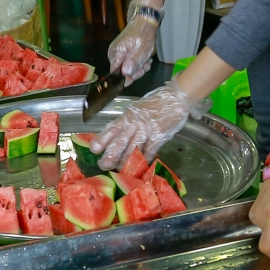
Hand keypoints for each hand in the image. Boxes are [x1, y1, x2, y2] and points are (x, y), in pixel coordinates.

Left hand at [92, 78, 208, 168]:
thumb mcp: (138, 109)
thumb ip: (128, 122)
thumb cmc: (155, 104)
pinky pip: (149, 151)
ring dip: (125, 162)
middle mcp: (135, 123)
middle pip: (120, 141)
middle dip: (111, 155)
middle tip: (103, 165)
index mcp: (128, 116)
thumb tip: (116, 136)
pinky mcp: (158, 137)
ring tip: (119, 170)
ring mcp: (147, 130)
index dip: (102, 139)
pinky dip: (144, 160)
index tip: (93, 149)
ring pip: (133, 149)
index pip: (112, 128)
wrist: (175, 98)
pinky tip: (140, 167)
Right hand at [107, 0, 158, 81]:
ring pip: (127, 69)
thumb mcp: (142, 49)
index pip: (115, 72)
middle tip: (146, 64)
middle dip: (135, 71)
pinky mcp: (122, 53)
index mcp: (116, 52)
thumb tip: (125, 74)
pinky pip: (129, 64)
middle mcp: (113, 54)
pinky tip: (144, 59)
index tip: (137, 71)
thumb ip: (133, 62)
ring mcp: (118, 53)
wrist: (144, 21)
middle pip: (121, 72)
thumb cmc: (143, 33)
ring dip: (138, 67)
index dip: (126, 76)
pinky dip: (138, 64)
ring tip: (147, 60)